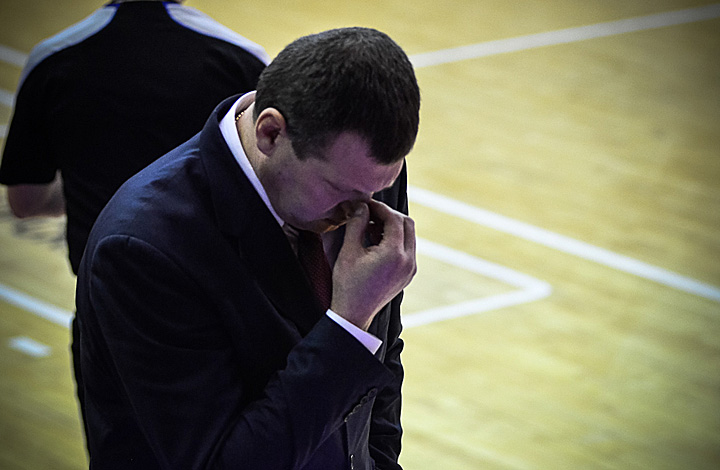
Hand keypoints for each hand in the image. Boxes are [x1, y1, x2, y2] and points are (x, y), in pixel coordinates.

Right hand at [330, 200, 416, 330]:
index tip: (365, 205)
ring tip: (370, 228)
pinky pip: (407, 249)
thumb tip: (360, 205)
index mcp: (394, 254)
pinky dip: (395, 240)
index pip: (394, 218)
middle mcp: (408, 261)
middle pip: (407, 223)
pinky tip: (375, 242)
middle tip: (369, 214)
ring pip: (409, 235)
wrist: (354, 314)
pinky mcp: (408, 275)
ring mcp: (411, 269)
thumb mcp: (349, 251)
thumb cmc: (348, 285)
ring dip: (393, 227)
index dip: (379, 207)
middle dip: (389, 215)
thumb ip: (357, 224)